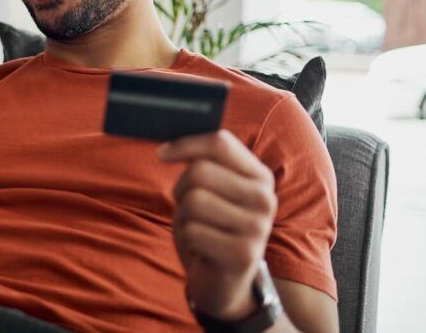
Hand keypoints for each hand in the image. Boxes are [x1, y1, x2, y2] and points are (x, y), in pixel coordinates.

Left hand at [159, 130, 276, 320]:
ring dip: (183, 217)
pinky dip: (186, 239)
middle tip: (190, 211)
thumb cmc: (211, 229)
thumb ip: (203, 165)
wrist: (225, 283)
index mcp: (259, 176)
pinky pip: (192, 231)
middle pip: (200, 171)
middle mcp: (264, 198)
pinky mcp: (243, 254)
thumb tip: (167, 146)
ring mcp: (258, 227)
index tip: (162, 154)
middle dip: (181, 189)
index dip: (185, 144)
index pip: (221, 143)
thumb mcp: (212, 192)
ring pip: (193, 201)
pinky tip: (200, 249)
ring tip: (198, 230)